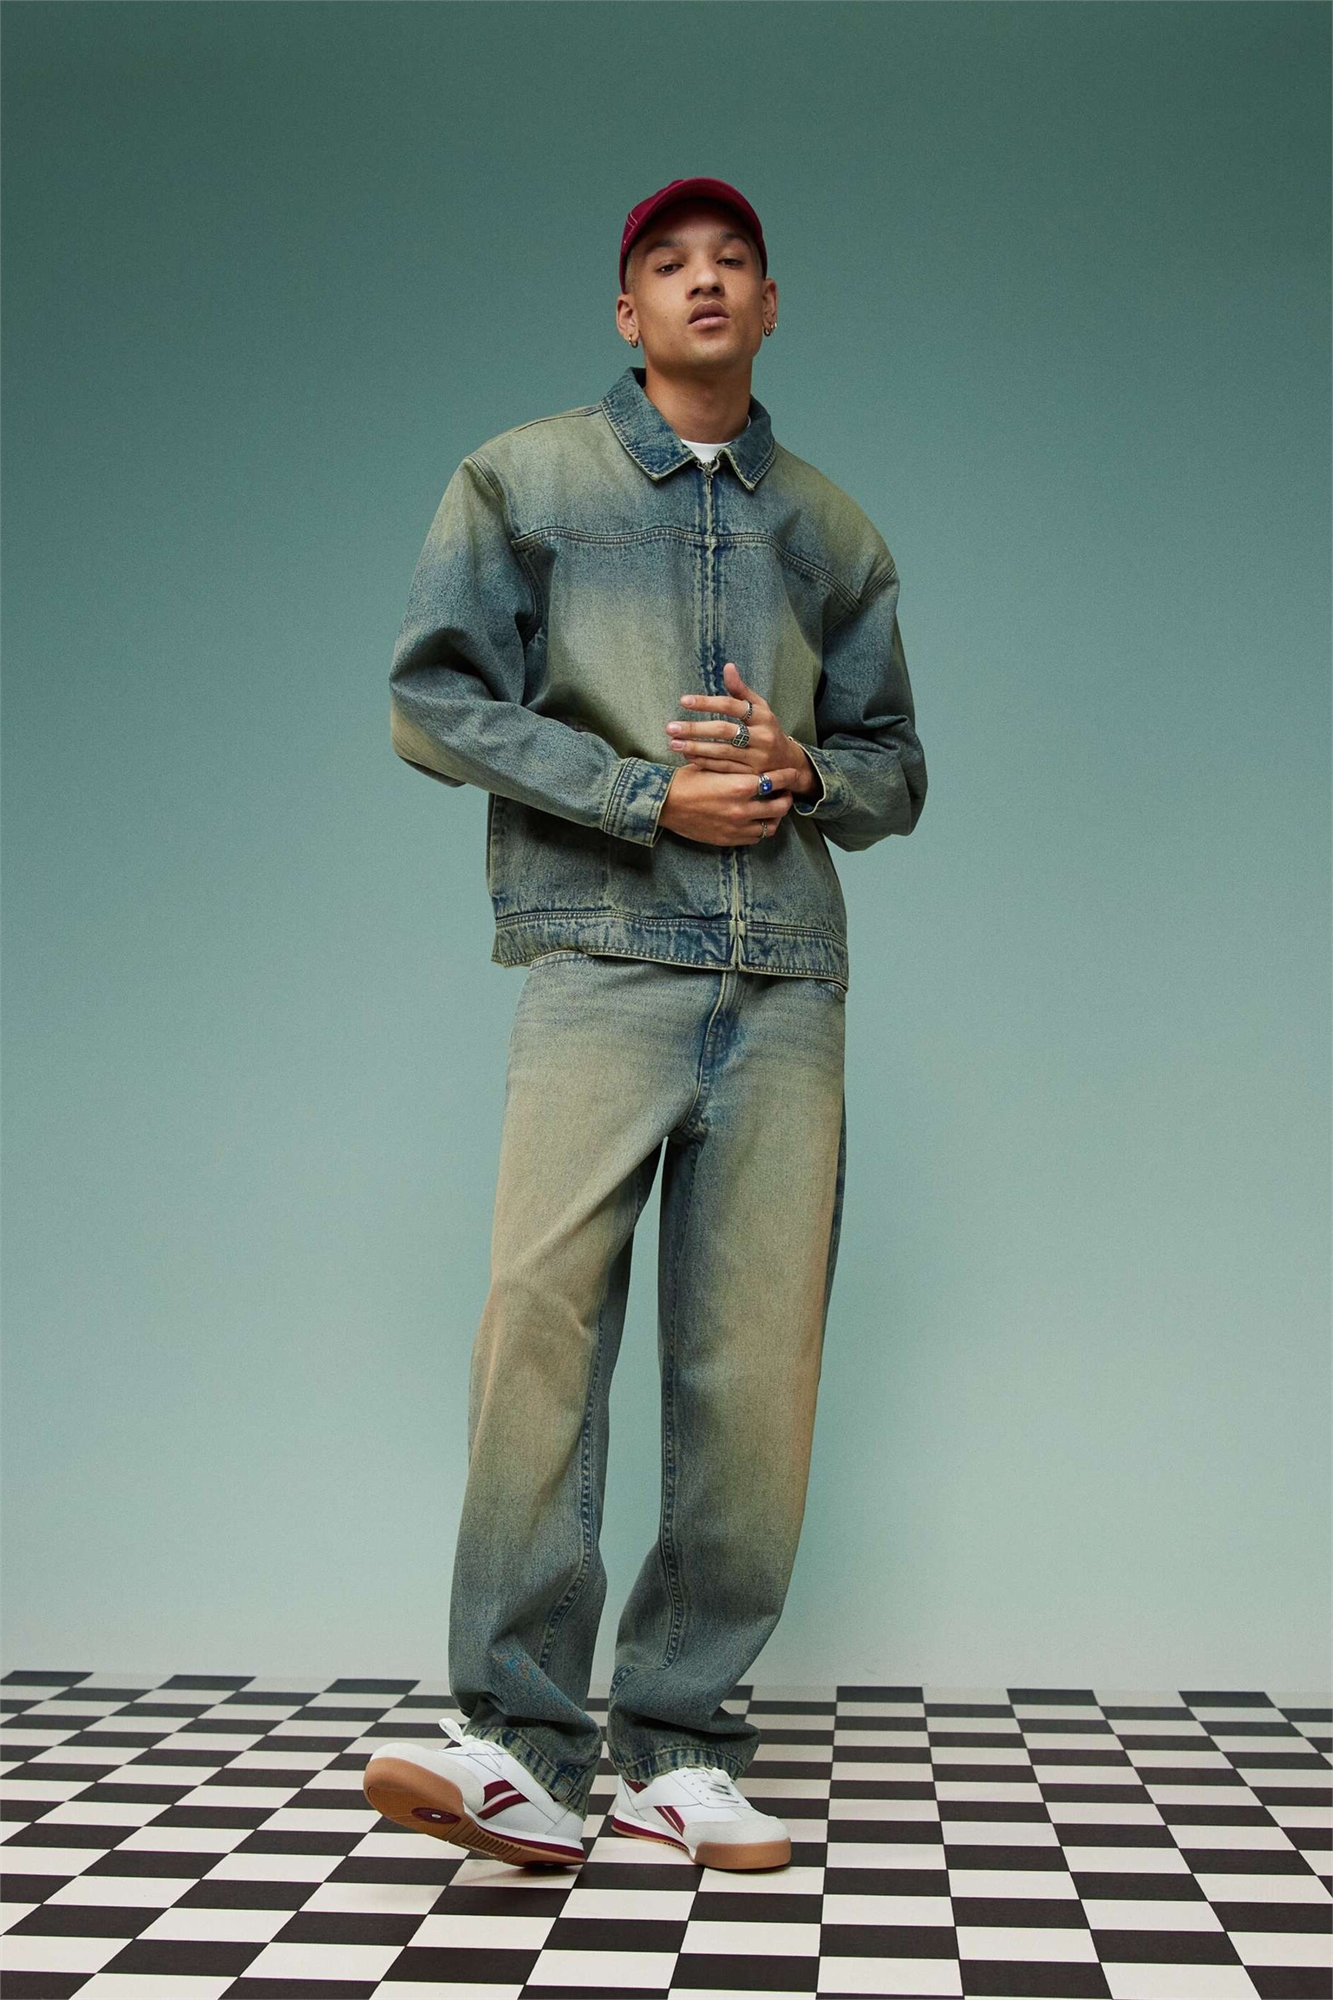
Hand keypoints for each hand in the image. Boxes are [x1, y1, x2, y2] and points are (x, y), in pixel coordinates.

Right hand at [658, 764, 800, 845]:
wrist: (664, 804)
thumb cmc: (686, 781)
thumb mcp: (713, 766)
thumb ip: (737, 766)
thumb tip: (754, 759)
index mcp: (740, 786)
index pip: (776, 780)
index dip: (787, 776)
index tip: (792, 773)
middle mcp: (742, 809)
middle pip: (779, 807)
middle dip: (786, 798)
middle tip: (784, 793)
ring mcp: (736, 828)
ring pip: (770, 826)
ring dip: (775, 817)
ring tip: (773, 809)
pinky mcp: (728, 839)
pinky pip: (754, 838)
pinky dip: (760, 830)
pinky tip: (756, 821)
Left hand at [666, 660, 815, 795]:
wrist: (788, 764)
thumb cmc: (768, 729)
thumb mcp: (761, 708)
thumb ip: (741, 690)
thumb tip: (727, 666)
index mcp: (763, 717)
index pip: (732, 706)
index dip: (707, 703)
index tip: (684, 701)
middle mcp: (761, 737)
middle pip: (724, 731)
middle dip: (695, 729)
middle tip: (670, 727)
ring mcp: (756, 759)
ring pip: (721, 752)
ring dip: (695, 748)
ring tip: (673, 743)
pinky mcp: (750, 776)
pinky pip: (723, 768)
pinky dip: (704, 762)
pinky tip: (687, 756)